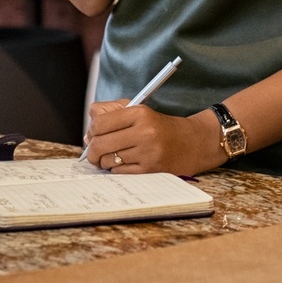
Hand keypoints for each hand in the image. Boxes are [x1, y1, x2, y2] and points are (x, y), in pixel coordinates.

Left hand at [83, 103, 225, 176]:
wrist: (193, 142)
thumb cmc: (160, 126)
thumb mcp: (139, 110)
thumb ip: (111, 113)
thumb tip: (88, 134)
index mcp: (139, 113)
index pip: (99, 123)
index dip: (92, 130)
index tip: (93, 134)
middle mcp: (144, 132)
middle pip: (99, 144)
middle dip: (92, 150)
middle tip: (94, 151)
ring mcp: (148, 153)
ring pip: (108, 160)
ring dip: (105, 160)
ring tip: (114, 155)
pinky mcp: (150, 170)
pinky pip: (119, 172)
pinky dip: (117, 168)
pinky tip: (125, 162)